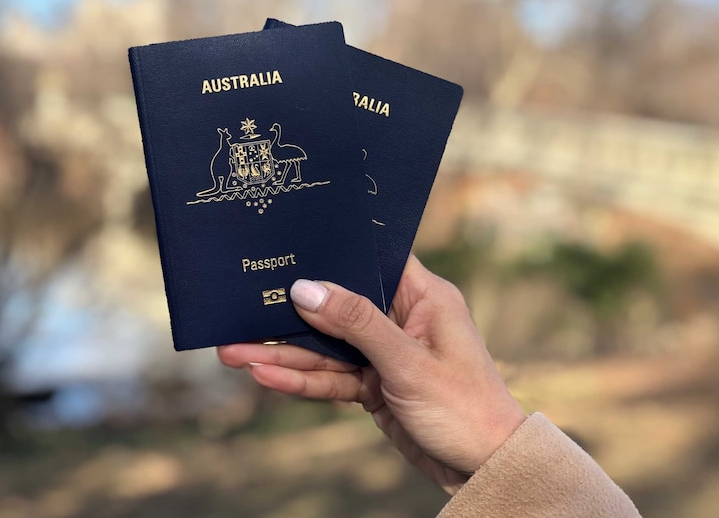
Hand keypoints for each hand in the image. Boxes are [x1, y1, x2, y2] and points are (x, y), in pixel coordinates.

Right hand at [217, 255, 525, 493]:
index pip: (371, 261)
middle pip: (337, 309)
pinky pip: (332, 378)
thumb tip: (306, 289)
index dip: (332, 254)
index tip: (288, 248)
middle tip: (240, 314)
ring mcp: (385, 354)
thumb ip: (356, 324)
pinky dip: (302, 381)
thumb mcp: (407, 361)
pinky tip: (265, 377)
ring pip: (327, 348)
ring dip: (284, 354)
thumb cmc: (464, 407)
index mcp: (423, 297)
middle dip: (290, 316)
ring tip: (234, 353)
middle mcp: (402, 319)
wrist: (484, 469)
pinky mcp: (375, 385)